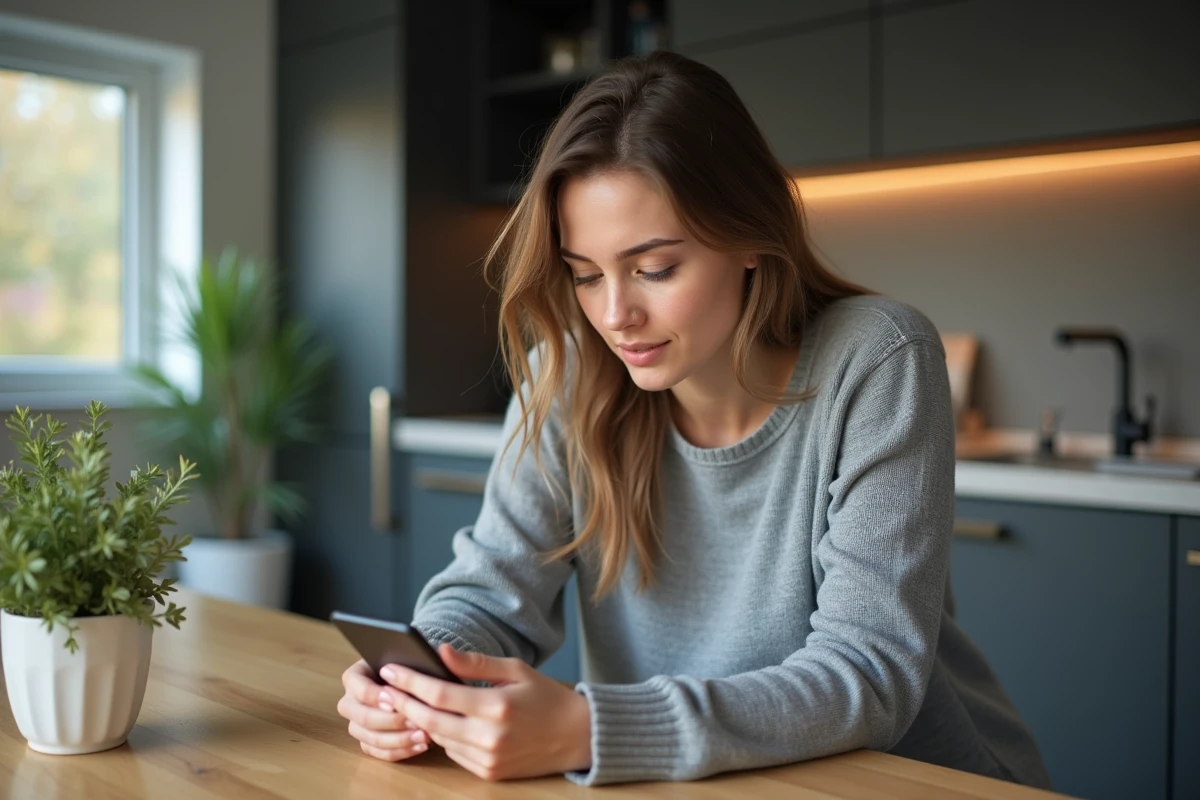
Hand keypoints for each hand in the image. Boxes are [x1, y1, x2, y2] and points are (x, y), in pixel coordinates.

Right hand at [337, 659, 429, 761]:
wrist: (408, 683)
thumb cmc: (408, 666)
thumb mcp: (409, 657)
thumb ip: (414, 660)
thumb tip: (439, 655)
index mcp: (354, 677)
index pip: (359, 688)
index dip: (375, 697)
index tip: (395, 700)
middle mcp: (350, 702)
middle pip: (362, 718)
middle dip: (390, 721)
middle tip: (415, 720)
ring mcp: (356, 724)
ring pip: (370, 739)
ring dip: (398, 740)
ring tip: (424, 736)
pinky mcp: (366, 742)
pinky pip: (378, 753)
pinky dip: (400, 752)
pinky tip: (420, 746)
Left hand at [378, 644, 592, 780]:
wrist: (576, 736)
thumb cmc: (546, 697)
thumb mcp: (515, 670)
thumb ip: (475, 664)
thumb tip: (440, 652)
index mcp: (497, 706)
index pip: (440, 694)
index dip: (410, 681)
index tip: (390, 669)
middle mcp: (490, 737)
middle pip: (430, 721)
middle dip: (403, 704)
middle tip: (384, 689)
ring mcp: (489, 759)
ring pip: (439, 739)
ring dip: (421, 721)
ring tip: (406, 702)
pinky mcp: (489, 773)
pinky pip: (454, 754)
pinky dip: (443, 737)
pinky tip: (437, 722)